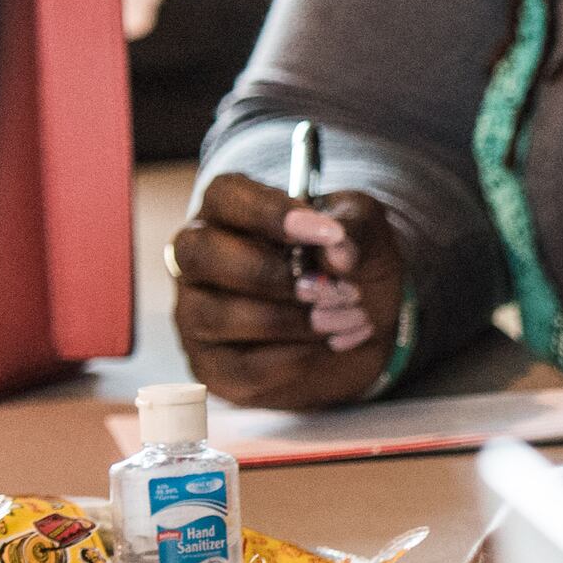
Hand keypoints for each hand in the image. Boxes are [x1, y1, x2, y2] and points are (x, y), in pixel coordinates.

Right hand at [173, 171, 409, 409]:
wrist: (360, 326)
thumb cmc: (350, 266)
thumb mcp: (365, 233)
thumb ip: (353, 231)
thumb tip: (337, 252)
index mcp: (229, 211)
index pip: (225, 196)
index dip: (272, 213)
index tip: (330, 233)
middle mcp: (198, 259)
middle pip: (201, 255)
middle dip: (274, 275)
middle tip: (335, 288)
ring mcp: (196, 313)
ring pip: (217, 315)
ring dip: (292, 321)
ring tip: (348, 317)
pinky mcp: (213, 365)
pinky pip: (240, 366)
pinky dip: (295, 357)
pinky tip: (331, 344)